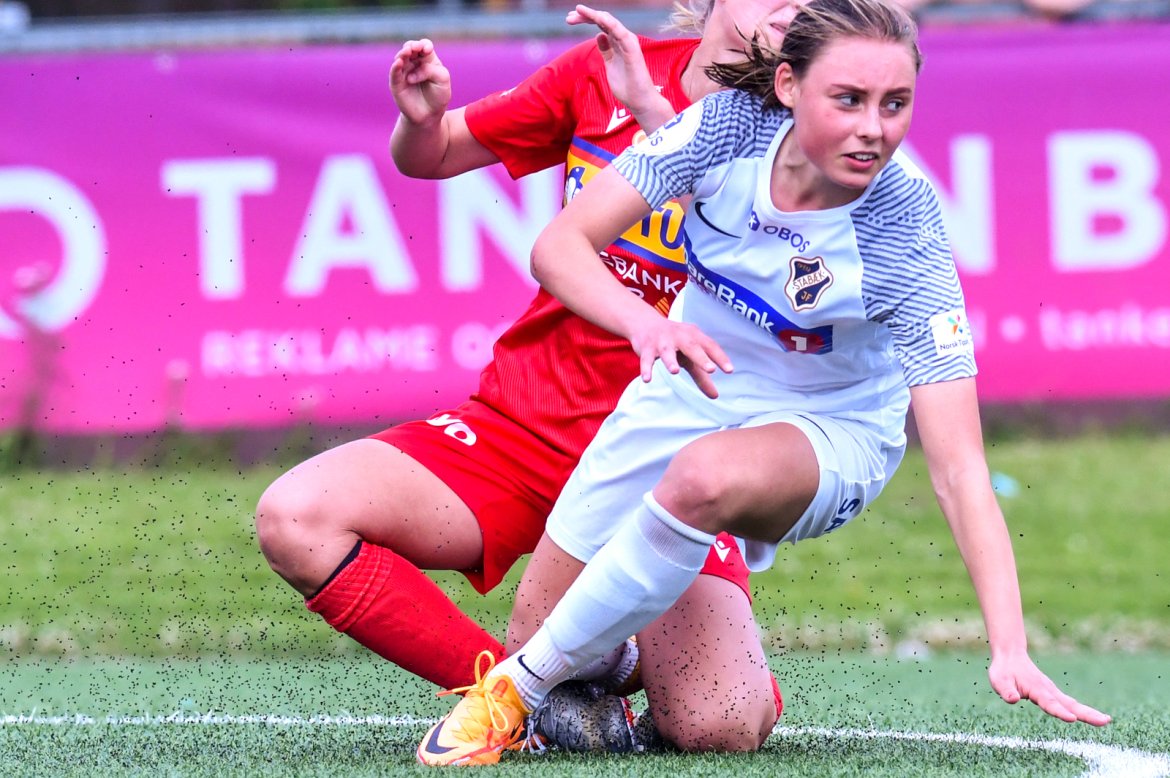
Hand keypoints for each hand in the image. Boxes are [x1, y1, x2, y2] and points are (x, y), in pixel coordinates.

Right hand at [389, 38, 451, 125]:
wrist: (430, 114)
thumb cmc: (438, 95)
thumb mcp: (443, 79)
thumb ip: (431, 70)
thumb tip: (412, 73)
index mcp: (428, 59)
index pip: (424, 45)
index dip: (424, 45)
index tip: (428, 50)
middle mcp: (414, 63)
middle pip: (410, 48)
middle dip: (412, 46)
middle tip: (415, 48)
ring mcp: (404, 71)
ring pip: (401, 57)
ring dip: (403, 53)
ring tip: (407, 52)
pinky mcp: (396, 82)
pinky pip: (394, 72)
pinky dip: (395, 66)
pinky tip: (398, 62)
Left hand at [566, 5, 661, 117]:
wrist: (640, 100)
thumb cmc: (627, 85)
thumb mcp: (610, 64)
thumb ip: (606, 50)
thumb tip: (599, 35)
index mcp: (618, 42)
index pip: (600, 24)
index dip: (586, 19)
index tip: (569, 19)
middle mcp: (623, 38)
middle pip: (603, 20)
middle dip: (585, 16)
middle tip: (568, 16)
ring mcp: (628, 43)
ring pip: (610, 22)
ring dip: (594, 15)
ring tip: (578, 10)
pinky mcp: (632, 50)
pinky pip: (620, 33)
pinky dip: (610, 23)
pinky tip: (599, 17)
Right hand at [628, 316, 732, 398]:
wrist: (645, 323)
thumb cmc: (673, 342)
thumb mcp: (689, 356)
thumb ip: (702, 376)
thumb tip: (715, 396)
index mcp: (693, 336)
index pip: (709, 346)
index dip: (720, 357)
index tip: (729, 370)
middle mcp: (679, 336)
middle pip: (691, 347)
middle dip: (701, 358)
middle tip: (711, 369)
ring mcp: (662, 342)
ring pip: (667, 351)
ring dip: (671, 361)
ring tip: (675, 371)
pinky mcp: (646, 348)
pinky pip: (647, 359)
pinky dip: (646, 369)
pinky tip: (647, 379)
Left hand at [988, 653, 1111, 725]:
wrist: (1011, 656)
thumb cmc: (1003, 671)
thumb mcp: (998, 680)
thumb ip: (1006, 691)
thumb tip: (1012, 700)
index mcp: (1036, 689)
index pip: (1049, 703)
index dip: (1059, 711)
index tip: (1072, 719)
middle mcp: (1048, 691)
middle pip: (1069, 704)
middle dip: (1086, 714)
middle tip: (1105, 721)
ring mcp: (1053, 692)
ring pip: (1073, 704)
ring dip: (1089, 713)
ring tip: (1106, 721)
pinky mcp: (1054, 694)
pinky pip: (1069, 704)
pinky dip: (1082, 711)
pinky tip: (1094, 718)